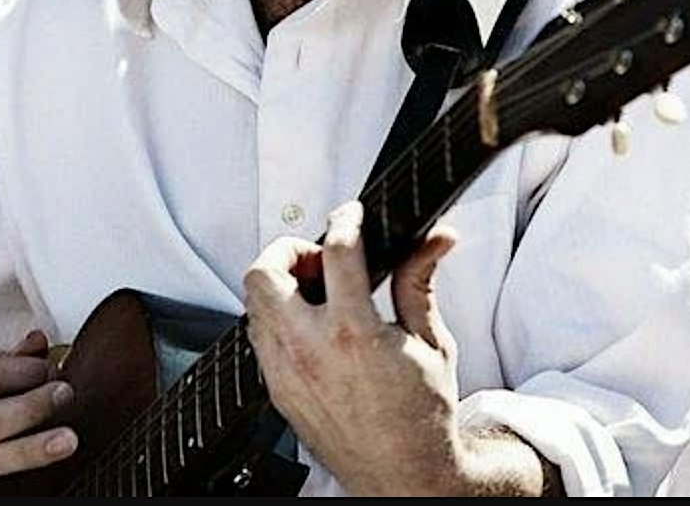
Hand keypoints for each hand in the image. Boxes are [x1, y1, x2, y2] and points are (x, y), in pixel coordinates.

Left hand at [243, 201, 465, 495]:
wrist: (404, 475)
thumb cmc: (423, 415)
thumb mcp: (432, 341)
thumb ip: (420, 281)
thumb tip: (436, 238)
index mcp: (354, 332)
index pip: (336, 252)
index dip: (345, 221)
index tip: (351, 215)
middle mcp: (310, 350)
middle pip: (264, 273)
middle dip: (287, 251)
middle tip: (318, 258)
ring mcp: (286, 373)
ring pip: (252, 304)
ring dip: (279, 285)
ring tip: (316, 292)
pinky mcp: (276, 391)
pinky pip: (258, 337)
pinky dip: (276, 318)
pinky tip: (309, 324)